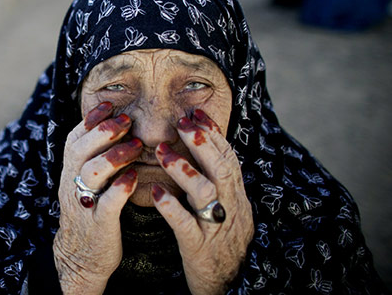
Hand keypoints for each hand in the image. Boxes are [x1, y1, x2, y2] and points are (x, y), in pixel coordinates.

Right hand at [53, 102, 142, 293]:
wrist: (80, 258)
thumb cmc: (90, 213)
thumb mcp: (84, 183)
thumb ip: (94, 158)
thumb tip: (113, 127)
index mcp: (70, 172)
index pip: (74, 138)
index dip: (90, 120)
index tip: (109, 105)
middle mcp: (72, 184)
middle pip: (81, 149)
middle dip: (103, 131)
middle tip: (126, 120)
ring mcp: (85, 203)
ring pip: (91, 172)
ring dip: (113, 155)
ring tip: (135, 146)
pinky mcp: (99, 224)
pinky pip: (108, 203)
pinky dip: (120, 188)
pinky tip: (134, 177)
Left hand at [152, 109, 252, 294]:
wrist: (230, 283)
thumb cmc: (223, 241)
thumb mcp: (229, 208)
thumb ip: (219, 181)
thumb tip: (209, 147)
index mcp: (236, 196)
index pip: (228, 158)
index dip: (213, 134)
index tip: (196, 114)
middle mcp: (230, 207)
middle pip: (220, 167)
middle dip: (201, 142)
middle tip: (182, 123)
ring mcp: (215, 226)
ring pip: (204, 191)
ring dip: (182, 169)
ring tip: (161, 152)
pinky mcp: (199, 246)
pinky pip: (185, 224)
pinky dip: (170, 206)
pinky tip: (154, 191)